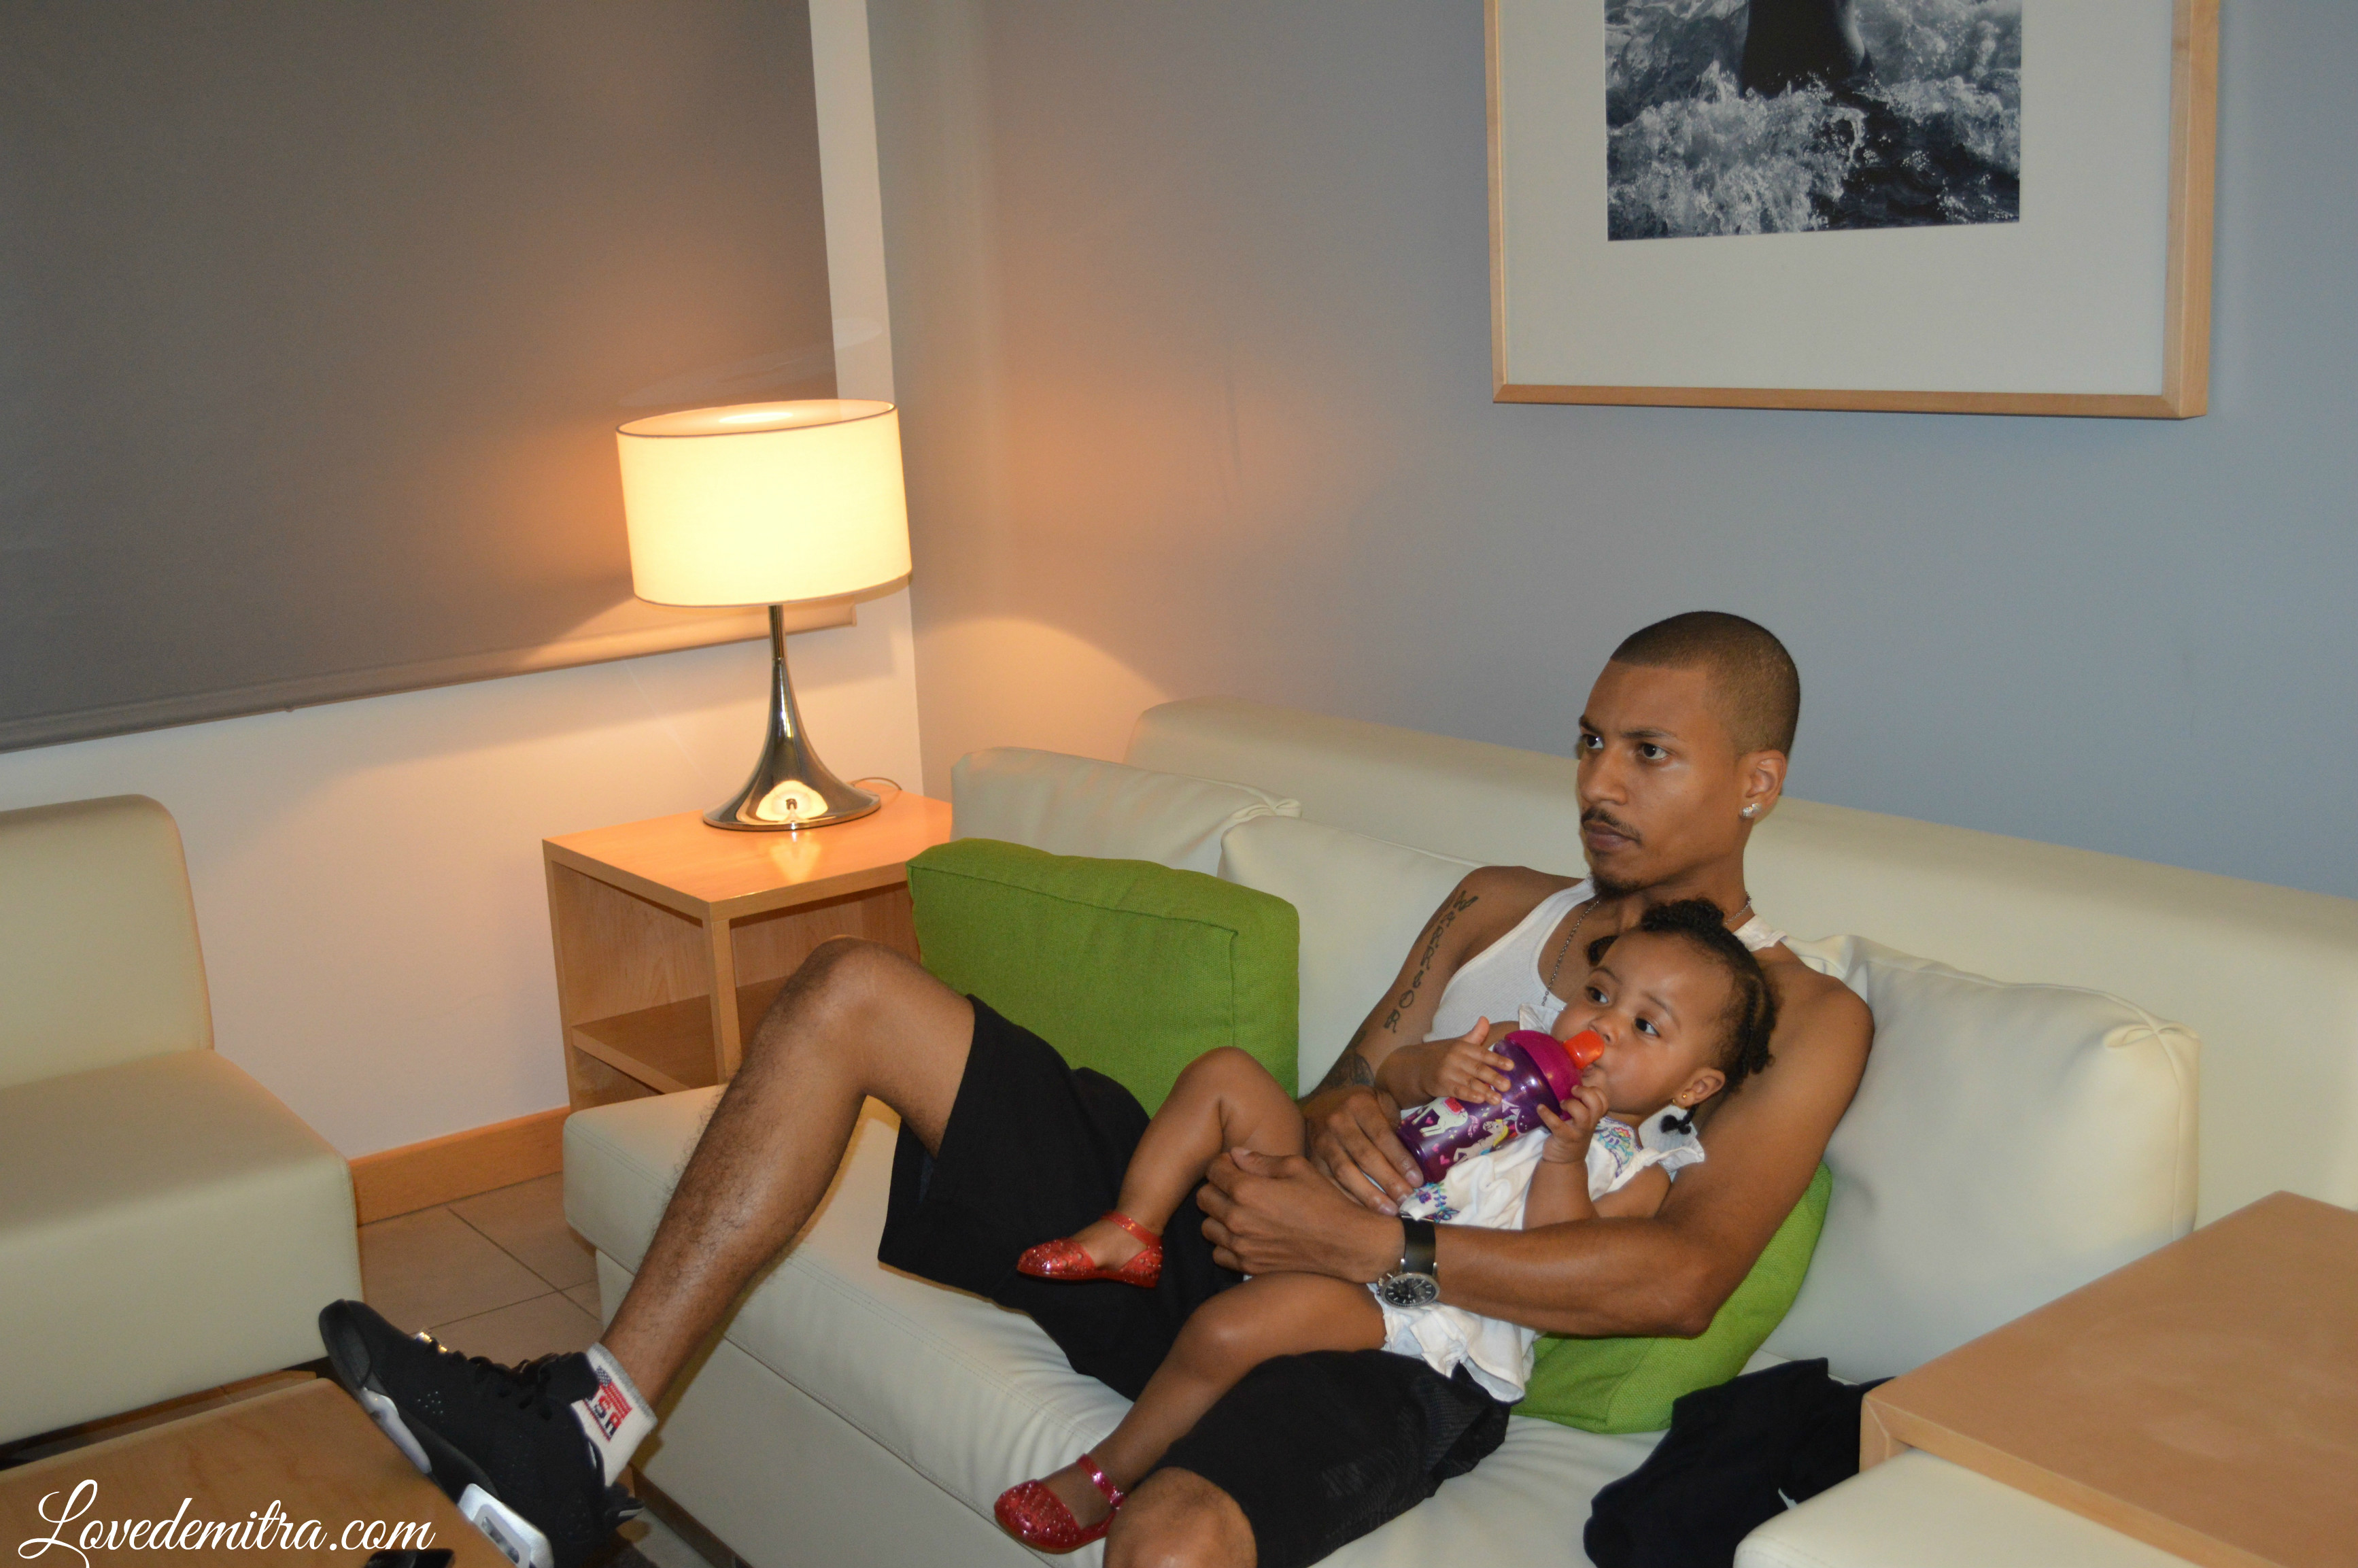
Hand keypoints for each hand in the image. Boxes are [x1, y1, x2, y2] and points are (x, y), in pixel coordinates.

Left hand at [1197, 1148, 1401, 1280]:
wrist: (1345, 1242)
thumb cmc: (1324, 1200)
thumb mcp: (1297, 1167)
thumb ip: (1260, 1160)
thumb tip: (1235, 1155)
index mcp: (1247, 1190)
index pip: (1212, 1170)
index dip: (1222, 1163)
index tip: (1236, 1165)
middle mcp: (1237, 1219)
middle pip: (1204, 1197)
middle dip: (1217, 1187)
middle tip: (1238, 1186)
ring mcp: (1241, 1246)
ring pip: (1207, 1227)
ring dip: (1219, 1216)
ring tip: (1241, 1211)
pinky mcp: (1249, 1266)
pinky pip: (1219, 1254)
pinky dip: (1226, 1244)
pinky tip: (1246, 1235)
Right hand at [1302, 1084, 1420, 1214]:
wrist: (1322, 1105)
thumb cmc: (1361, 1106)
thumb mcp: (1380, 1101)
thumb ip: (1397, 1123)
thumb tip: (1420, 1157)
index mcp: (1359, 1104)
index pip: (1382, 1135)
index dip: (1400, 1159)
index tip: (1417, 1181)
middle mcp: (1337, 1121)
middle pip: (1365, 1156)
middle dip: (1388, 1181)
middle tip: (1407, 1200)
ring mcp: (1322, 1141)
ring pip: (1345, 1172)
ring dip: (1369, 1195)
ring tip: (1389, 1211)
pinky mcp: (1312, 1158)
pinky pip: (1330, 1182)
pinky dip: (1348, 1199)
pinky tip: (1365, 1213)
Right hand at [1428, 1020, 1512, 1105]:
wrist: (1420, 1067)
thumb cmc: (1446, 1056)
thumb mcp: (1459, 1043)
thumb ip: (1475, 1035)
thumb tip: (1485, 1019)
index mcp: (1463, 1047)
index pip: (1482, 1053)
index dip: (1497, 1059)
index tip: (1511, 1066)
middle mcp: (1456, 1058)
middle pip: (1478, 1069)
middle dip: (1493, 1077)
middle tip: (1507, 1086)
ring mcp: (1449, 1072)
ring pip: (1470, 1082)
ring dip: (1485, 1091)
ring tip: (1498, 1099)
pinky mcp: (1442, 1085)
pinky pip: (1457, 1090)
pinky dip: (1469, 1095)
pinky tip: (1480, 1099)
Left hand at [1536, 1083, 1608, 1164]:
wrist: (1565, 1162)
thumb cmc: (1571, 1136)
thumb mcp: (1580, 1122)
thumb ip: (1580, 1107)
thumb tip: (1568, 1084)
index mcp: (1593, 1118)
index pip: (1604, 1101)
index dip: (1595, 1091)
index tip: (1582, 1088)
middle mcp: (1589, 1124)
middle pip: (1596, 1104)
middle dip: (1585, 1093)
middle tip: (1572, 1091)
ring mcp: (1578, 1132)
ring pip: (1582, 1115)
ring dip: (1571, 1104)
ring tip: (1561, 1104)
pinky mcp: (1564, 1138)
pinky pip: (1556, 1124)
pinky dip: (1547, 1114)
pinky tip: (1540, 1108)